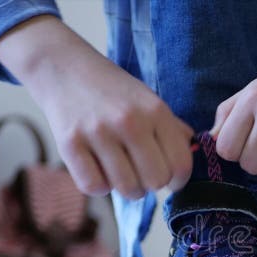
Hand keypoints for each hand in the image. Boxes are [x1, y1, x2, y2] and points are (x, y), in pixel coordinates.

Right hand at [0, 16, 193, 198]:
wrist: (63, 68)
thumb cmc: (113, 90)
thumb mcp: (149, 100)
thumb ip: (172, 128)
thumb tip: (193, 153)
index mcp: (155, 111)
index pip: (181, 164)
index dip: (179, 180)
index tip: (171, 178)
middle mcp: (129, 121)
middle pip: (156, 182)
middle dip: (152, 184)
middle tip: (141, 172)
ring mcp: (98, 133)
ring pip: (127, 189)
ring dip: (127, 188)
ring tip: (121, 171)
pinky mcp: (69, 144)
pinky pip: (95, 187)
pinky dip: (99, 186)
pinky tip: (98, 169)